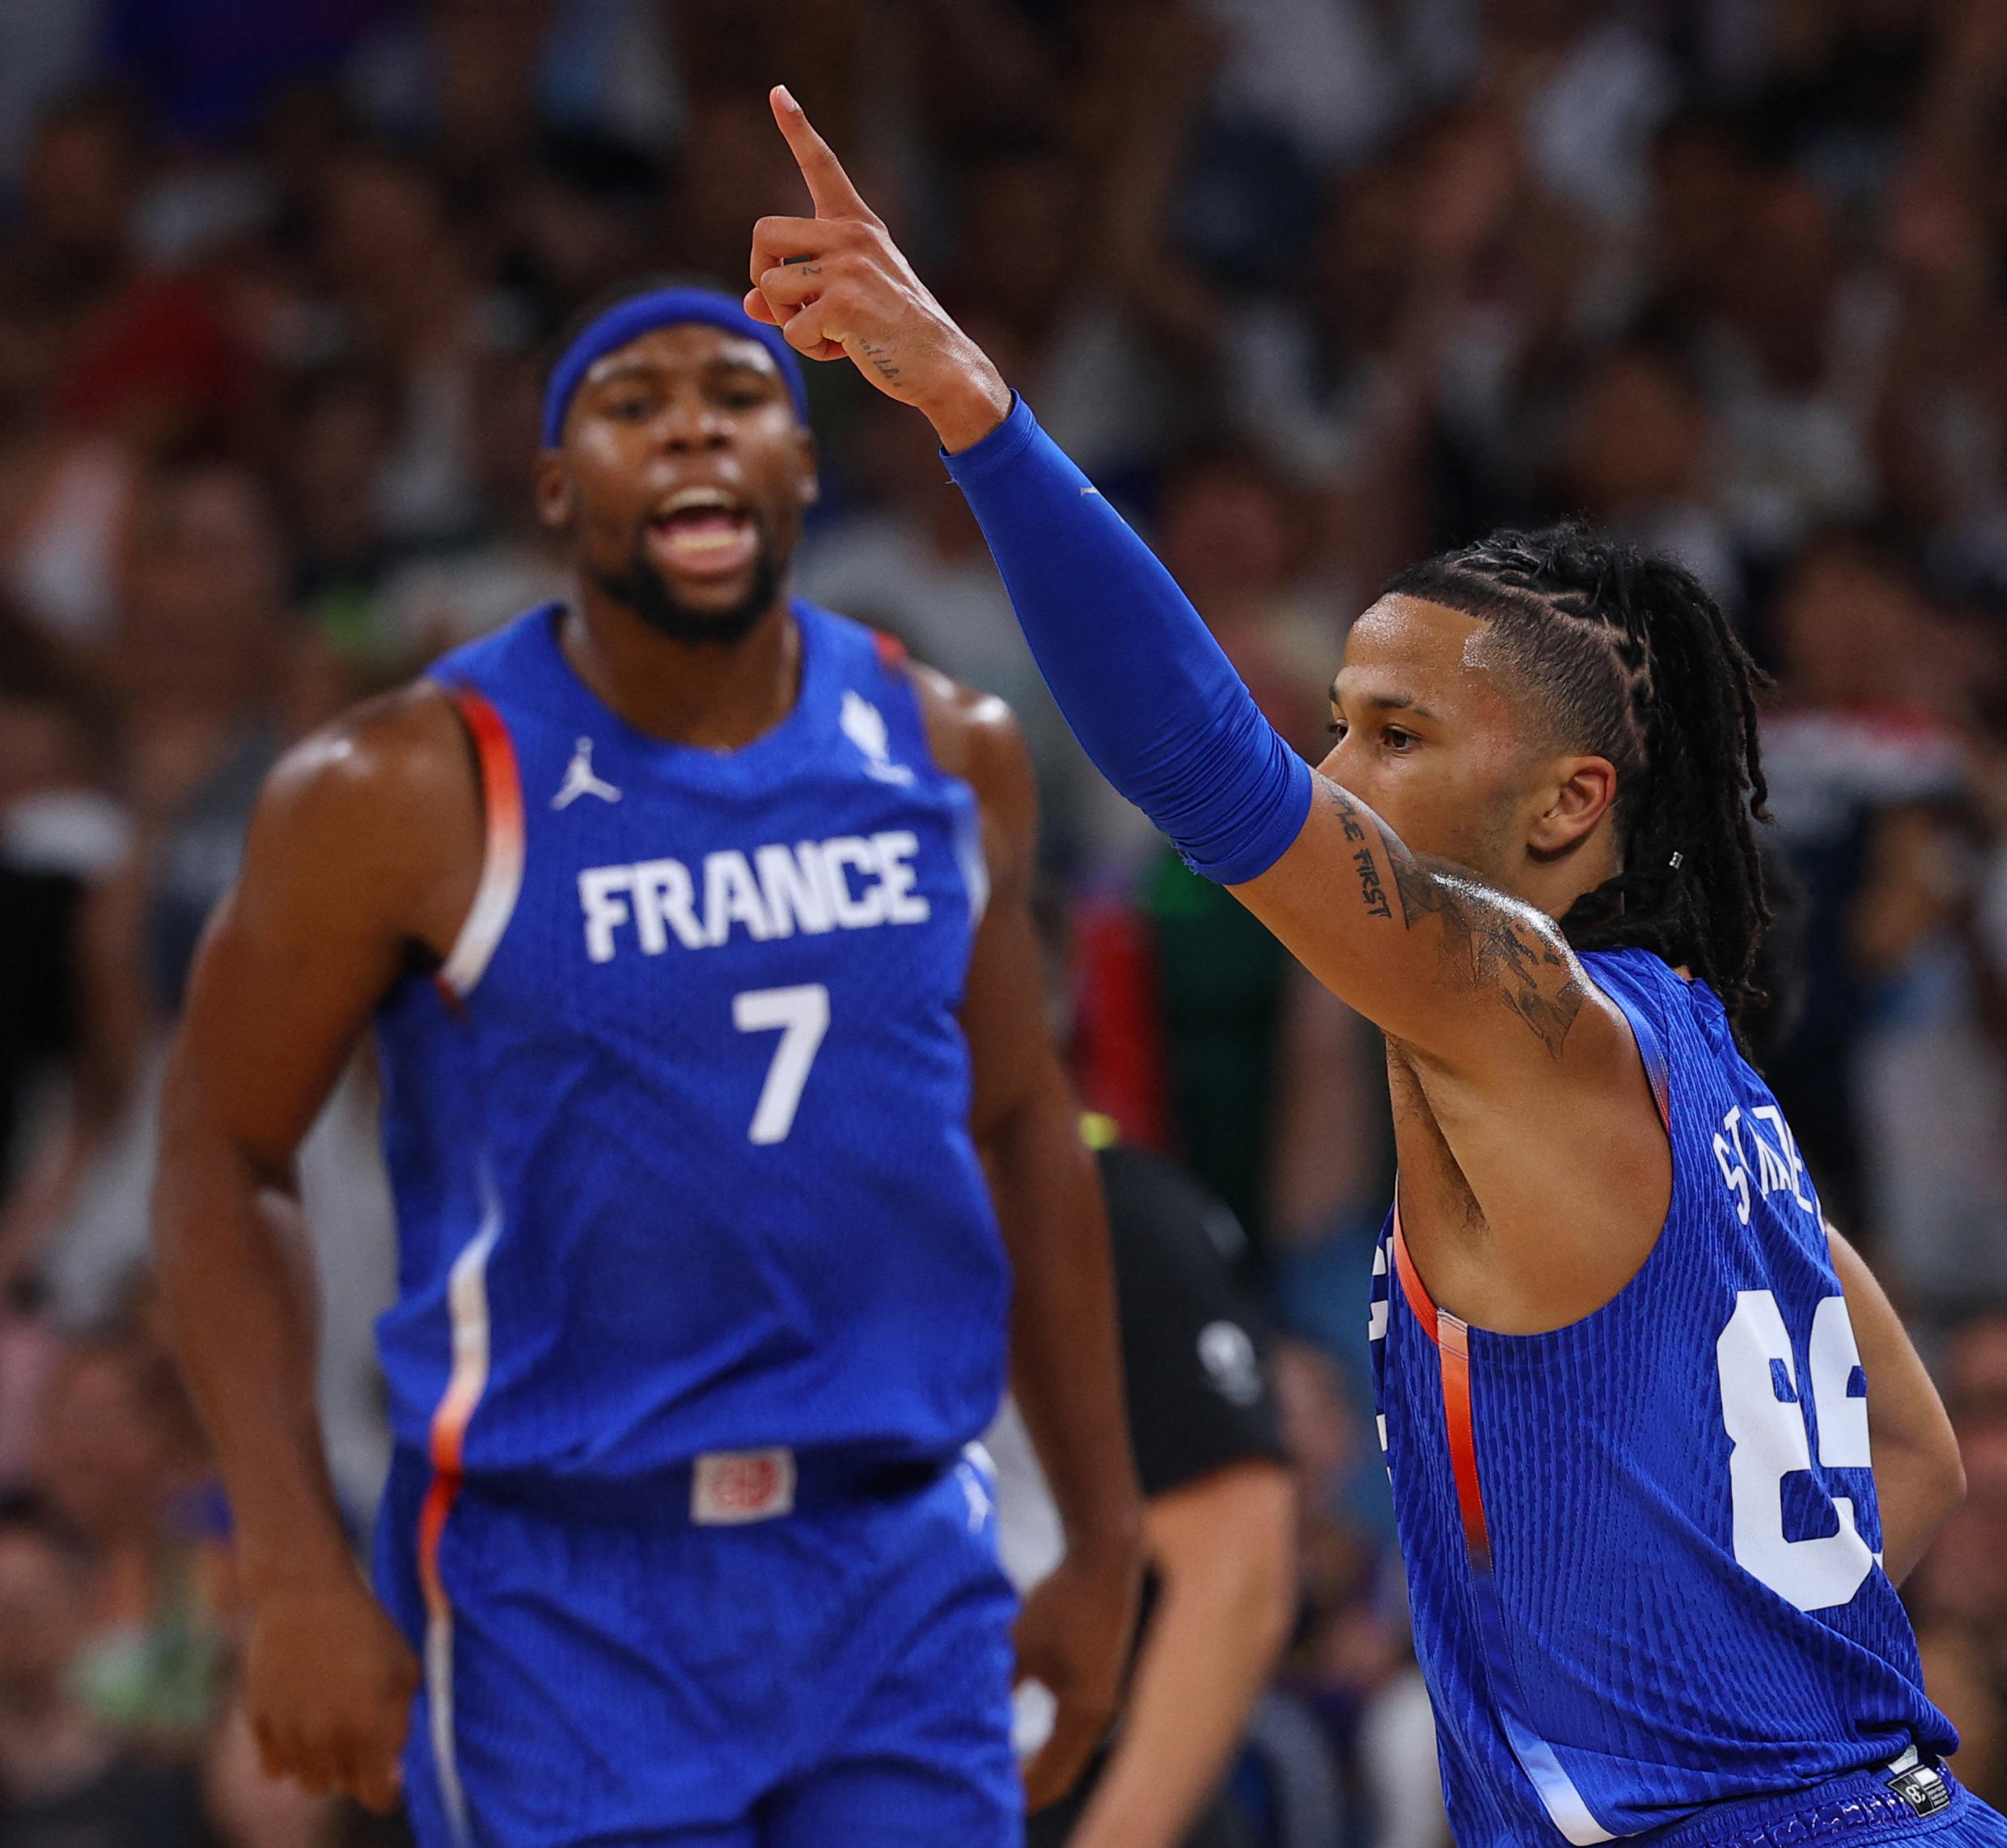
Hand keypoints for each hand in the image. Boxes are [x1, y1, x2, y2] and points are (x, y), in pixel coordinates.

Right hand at [242, 1574, 418, 1812]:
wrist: (307, 1596)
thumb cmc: (367, 1629)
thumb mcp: (405, 1668)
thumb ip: (401, 1724)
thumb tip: (391, 1773)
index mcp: (368, 1727)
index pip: (376, 1796)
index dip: (386, 1788)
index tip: (390, 1772)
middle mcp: (326, 1739)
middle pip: (342, 1787)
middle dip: (357, 1766)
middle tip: (361, 1727)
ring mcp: (289, 1735)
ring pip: (309, 1782)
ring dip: (324, 1763)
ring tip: (333, 1722)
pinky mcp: (259, 1724)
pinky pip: (275, 1769)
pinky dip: (291, 1756)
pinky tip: (304, 1723)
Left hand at [746, 86, 1011, 451]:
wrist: (942, 366)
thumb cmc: (894, 334)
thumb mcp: (843, 304)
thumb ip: (795, 296)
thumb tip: (749, 301)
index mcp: (857, 225)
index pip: (822, 166)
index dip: (797, 129)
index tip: (778, 93)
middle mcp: (853, 235)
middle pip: (763, 233)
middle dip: (762, 276)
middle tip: (792, 308)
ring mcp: (850, 265)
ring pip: (771, 286)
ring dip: (788, 322)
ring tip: (830, 334)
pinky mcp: (846, 302)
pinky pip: (793, 329)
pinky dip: (811, 348)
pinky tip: (845, 350)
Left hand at [1013, 1537, 1142, 1811]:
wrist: (1104, 1563)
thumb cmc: (1062, 1603)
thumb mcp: (1021, 1646)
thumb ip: (1001, 1687)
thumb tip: (973, 1723)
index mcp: (1084, 1712)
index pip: (1051, 1775)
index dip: (1021, 1794)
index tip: (990, 1802)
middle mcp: (1100, 1714)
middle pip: (1064, 1773)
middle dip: (1031, 1790)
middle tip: (995, 1801)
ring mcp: (1104, 1700)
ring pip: (1070, 1754)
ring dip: (1041, 1770)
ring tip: (1005, 1781)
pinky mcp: (1100, 1684)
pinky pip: (1075, 1734)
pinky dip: (1051, 1749)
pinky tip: (1026, 1746)